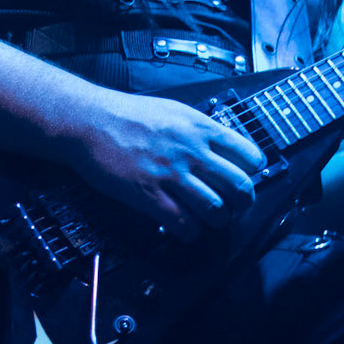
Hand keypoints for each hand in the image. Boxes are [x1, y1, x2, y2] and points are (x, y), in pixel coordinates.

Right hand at [69, 90, 265, 238]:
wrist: (90, 121)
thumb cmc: (129, 115)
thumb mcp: (174, 111)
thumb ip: (201, 129)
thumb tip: (223, 147)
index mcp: (201, 127)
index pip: (249, 155)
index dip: (254, 172)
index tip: (247, 179)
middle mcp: (192, 150)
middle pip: (240, 187)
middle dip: (243, 204)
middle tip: (236, 208)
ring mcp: (171, 174)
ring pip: (216, 210)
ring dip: (218, 221)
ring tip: (211, 220)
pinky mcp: (149, 194)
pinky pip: (183, 223)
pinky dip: (191, 232)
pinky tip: (187, 229)